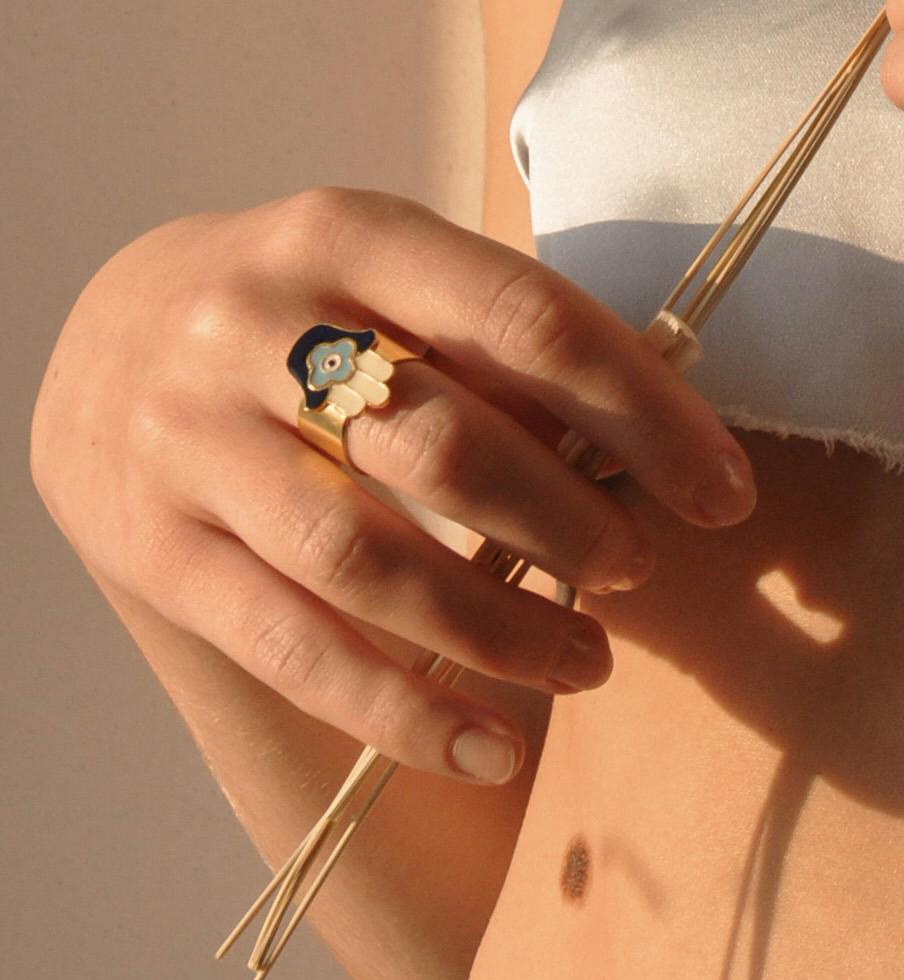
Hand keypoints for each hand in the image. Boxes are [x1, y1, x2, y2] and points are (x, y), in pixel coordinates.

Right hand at [31, 190, 759, 781]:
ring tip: (589, 662)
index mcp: (345, 233)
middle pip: (445, 446)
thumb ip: (498, 344)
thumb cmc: (304, 312)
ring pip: (368, 561)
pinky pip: (292, 648)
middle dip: (569, 523)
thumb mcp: (390, 277)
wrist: (104, 338)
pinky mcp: (152, 547)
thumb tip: (659, 436)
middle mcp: (252, 325)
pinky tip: (488, 746)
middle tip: (637, 571)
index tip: (723, 492)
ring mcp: (189, 439)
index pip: (523, 320)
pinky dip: (401, 711)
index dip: (641, 413)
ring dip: (500, 629)